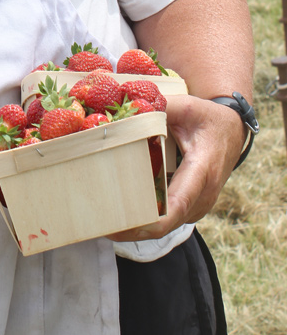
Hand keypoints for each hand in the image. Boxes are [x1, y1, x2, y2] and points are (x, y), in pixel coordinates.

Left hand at [110, 94, 244, 241]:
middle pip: (168, 222)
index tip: (128, 227)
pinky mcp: (192, 207)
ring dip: (139, 226)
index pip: (178, 204)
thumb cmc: (208, 119)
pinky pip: (169, 217)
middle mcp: (203, 195)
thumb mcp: (186, 107)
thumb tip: (130, 106)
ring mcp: (199, 204)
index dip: (154, 221)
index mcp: (202, 170)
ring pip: (167, 224)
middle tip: (102, 226)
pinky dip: (147, 218)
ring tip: (106, 221)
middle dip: (136, 229)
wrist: (231, 130)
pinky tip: (122, 212)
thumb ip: (160, 107)